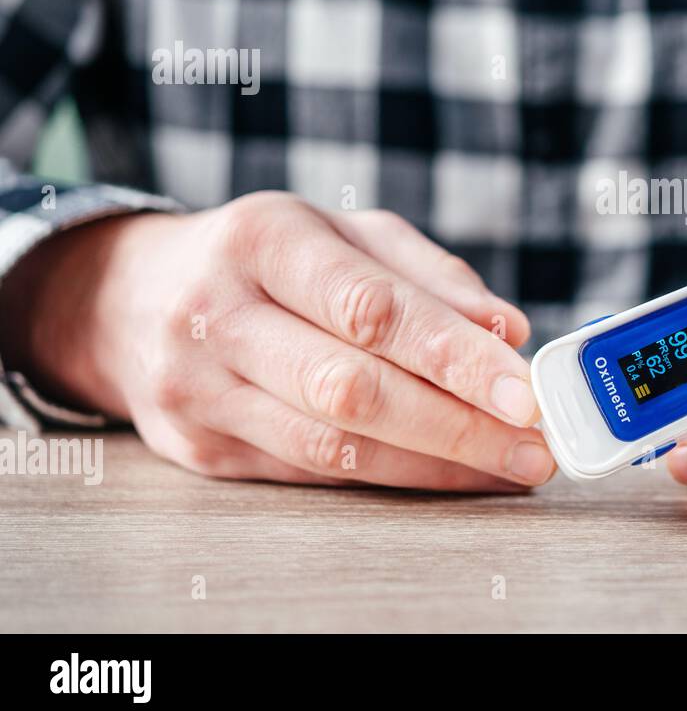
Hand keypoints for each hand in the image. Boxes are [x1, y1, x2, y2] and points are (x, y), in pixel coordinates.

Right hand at [0, 192, 554, 490]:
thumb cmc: (266, 258)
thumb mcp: (345, 234)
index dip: (454, 356)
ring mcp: (198, 388)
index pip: (371, 308)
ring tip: (505, 467)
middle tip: (533, 448)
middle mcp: (218, 313)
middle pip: (351, 388)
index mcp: (265, 239)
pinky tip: (444, 472)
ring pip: (330, 445)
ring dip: (433, 464)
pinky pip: (309, 472)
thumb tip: (508, 331)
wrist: (129, 297)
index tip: (524, 392)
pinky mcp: (196, 448)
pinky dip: (388, 476)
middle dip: (457, 426)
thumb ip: (430, 277)